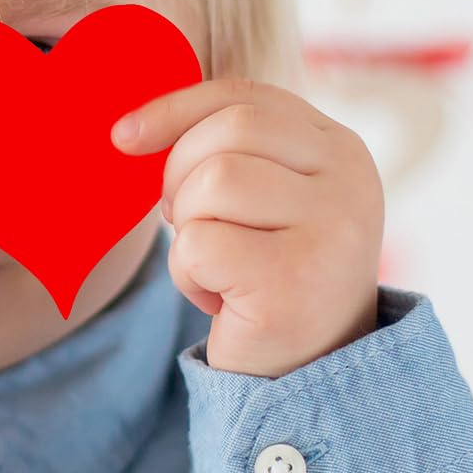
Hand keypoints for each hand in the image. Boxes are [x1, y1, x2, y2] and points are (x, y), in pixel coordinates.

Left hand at [111, 76, 383, 377]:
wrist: (306, 374)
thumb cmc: (268, 277)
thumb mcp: (264, 198)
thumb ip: (226, 150)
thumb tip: (129, 129)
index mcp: (339, 150)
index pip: (246, 98)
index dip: (176, 109)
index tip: (123, 136)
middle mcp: (349, 181)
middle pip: (226, 133)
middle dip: (180, 177)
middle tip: (191, 226)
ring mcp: (332, 230)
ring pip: (212, 183)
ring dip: (188, 231)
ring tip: (216, 267)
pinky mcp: (295, 282)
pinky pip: (200, 245)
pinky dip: (188, 274)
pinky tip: (220, 299)